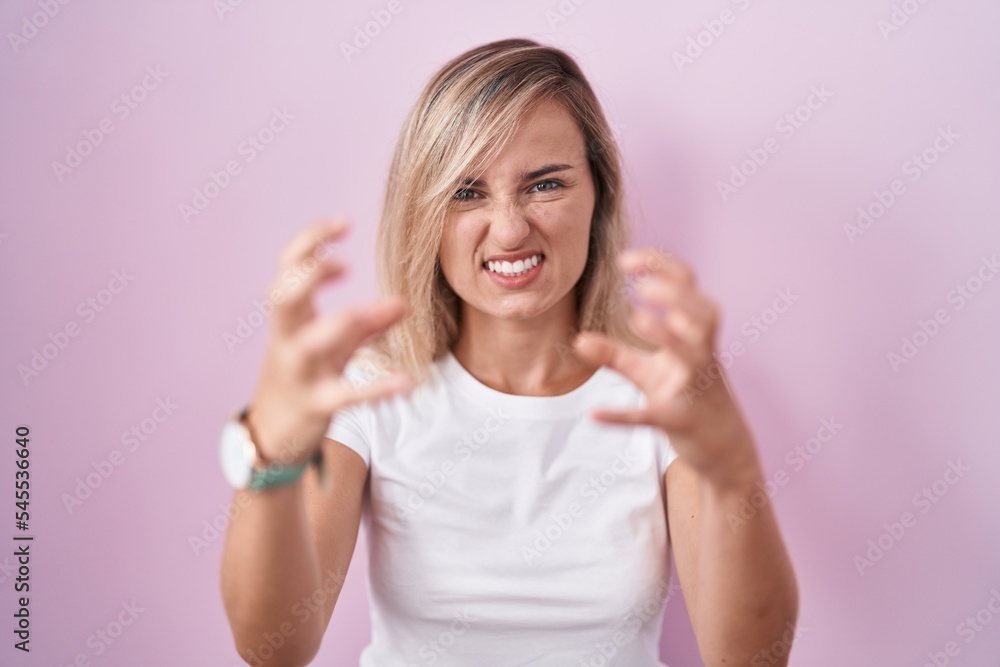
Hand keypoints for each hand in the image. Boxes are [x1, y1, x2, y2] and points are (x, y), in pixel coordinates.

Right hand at [246, 219, 415, 466]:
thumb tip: (403, 303)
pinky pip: (348, 394)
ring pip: (312, 342)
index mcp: (289, 317)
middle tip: (342, 265)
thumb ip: (368, 324)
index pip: (288, 267)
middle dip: (308, 275)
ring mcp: (300, 372)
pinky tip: (408, 381)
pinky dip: (378, 388)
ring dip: (345, 321)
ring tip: (379, 309)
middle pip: (283, 297)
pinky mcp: (317, 404)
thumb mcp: (336, 345)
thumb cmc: (305, 376)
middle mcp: (287, 339)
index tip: (343, 223)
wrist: (272, 434)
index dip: (310, 241)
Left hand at [571, 247, 757, 486]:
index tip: (625, 261)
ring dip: (667, 335)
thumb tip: (577, 340)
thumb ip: (615, 354)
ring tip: (636, 318)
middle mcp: (702, 357)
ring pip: (692, 356)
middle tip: (640, 287)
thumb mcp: (649, 373)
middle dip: (676, 295)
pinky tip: (592, 414)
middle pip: (703, 315)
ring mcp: (695, 388)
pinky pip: (653, 416)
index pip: (688, 289)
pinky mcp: (680, 421)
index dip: (662, 268)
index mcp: (696, 336)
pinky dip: (623, 416)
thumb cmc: (687, 398)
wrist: (724, 449)